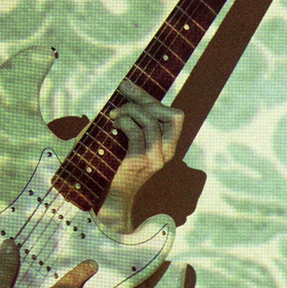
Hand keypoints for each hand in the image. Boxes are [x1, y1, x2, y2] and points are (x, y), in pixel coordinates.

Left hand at [98, 79, 183, 233]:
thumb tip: (129, 89)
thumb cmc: (118, 166)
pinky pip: (135, 131)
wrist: (111, 198)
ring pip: (150, 120)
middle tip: (123, 90)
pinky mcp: (140, 161)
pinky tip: (114, 123)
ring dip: (129, 110)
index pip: (175, 115)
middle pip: (171, 114)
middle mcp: (167, 153)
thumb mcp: (133, 141)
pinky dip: (123, 121)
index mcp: (168, 147)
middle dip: (145, 98)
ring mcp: (155, 158)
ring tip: (114, 114)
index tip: (132, 89)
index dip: (154, 99)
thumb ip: (137, 121)